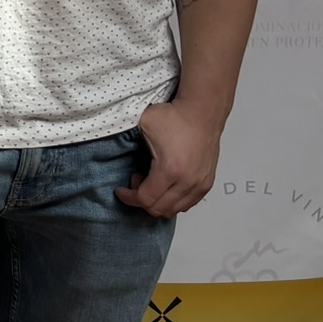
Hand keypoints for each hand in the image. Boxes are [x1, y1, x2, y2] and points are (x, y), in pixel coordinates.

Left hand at [115, 100, 221, 217]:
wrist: (202, 111)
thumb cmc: (175, 116)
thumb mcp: (143, 126)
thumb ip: (128, 142)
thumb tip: (115, 150)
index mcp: (169, 169)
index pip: (146, 199)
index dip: (129, 198)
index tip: (122, 191)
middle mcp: (188, 181)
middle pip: (159, 209)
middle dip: (142, 200)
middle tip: (135, 182)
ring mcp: (199, 183)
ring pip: (174, 209)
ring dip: (158, 201)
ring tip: (151, 182)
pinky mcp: (206, 182)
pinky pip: (188, 204)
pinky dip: (173, 201)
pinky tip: (166, 185)